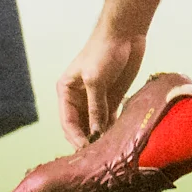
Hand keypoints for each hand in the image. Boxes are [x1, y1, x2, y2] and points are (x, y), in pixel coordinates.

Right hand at [60, 23, 149, 149]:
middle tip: (99, 157)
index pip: (67, 122)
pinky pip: (110, 120)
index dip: (76, 138)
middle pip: (80, 127)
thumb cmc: (103, 52)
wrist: (124, 34)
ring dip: (101, 137)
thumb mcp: (96, 80)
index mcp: (66, 91)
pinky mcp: (111, 99)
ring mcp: (95, 99)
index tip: (88, 151)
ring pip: (95, 126)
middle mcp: (78, 98)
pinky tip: (119, 140)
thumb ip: (96, 107)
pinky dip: (113, 130)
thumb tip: (97, 132)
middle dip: (88, 140)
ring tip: (110, 152)